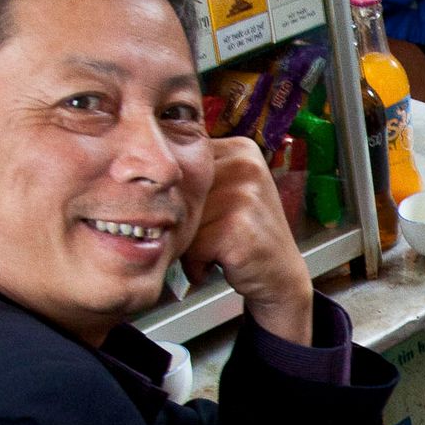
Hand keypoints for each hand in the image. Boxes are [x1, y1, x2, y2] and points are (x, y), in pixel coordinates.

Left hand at [182, 138, 313, 345]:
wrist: (280, 275)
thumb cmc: (245, 235)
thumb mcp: (228, 191)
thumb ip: (199, 175)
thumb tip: (143, 171)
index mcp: (241, 149)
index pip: (182, 165)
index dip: (184, 197)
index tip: (209, 212)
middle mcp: (245, 165)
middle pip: (180, 194)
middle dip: (188, 222)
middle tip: (216, 233)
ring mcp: (244, 194)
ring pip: (183, 221)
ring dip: (192, 245)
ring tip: (219, 248)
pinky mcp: (238, 226)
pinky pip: (192, 247)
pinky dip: (198, 264)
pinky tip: (222, 260)